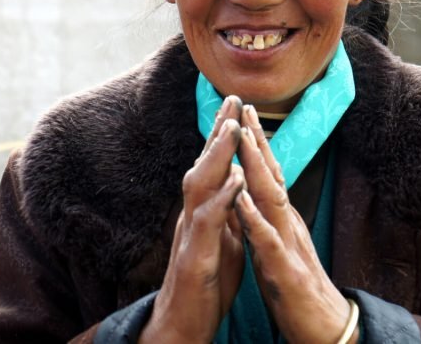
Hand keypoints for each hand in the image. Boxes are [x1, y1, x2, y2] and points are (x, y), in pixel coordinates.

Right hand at [140, 96, 245, 343]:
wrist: (183, 326)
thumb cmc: (206, 285)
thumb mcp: (221, 241)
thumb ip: (226, 212)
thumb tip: (237, 187)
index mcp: (203, 213)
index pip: (214, 167)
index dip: (223, 136)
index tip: (236, 106)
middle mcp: (192, 216)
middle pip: (204, 165)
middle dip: (219, 132)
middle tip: (233, 99)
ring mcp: (190, 235)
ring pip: (200, 186)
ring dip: (217, 156)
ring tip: (233, 128)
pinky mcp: (195, 258)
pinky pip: (208, 223)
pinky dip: (222, 198)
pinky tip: (237, 179)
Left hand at [235, 105, 358, 343]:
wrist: (325, 329)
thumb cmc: (296, 290)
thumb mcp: (278, 248)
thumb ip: (267, 221)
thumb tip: (253, 196)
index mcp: (283, 221)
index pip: (268, 176)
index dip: (255, 146)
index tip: (242, 116)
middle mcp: (288, 225)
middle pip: (271, 176)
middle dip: (257, 141)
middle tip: (245, 106)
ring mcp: (288, 244)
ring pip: (271, 198)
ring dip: (257, 166)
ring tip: (244, 137)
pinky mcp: (284, 270)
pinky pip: (267, 239)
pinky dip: (253, 216)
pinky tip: (241, 196)